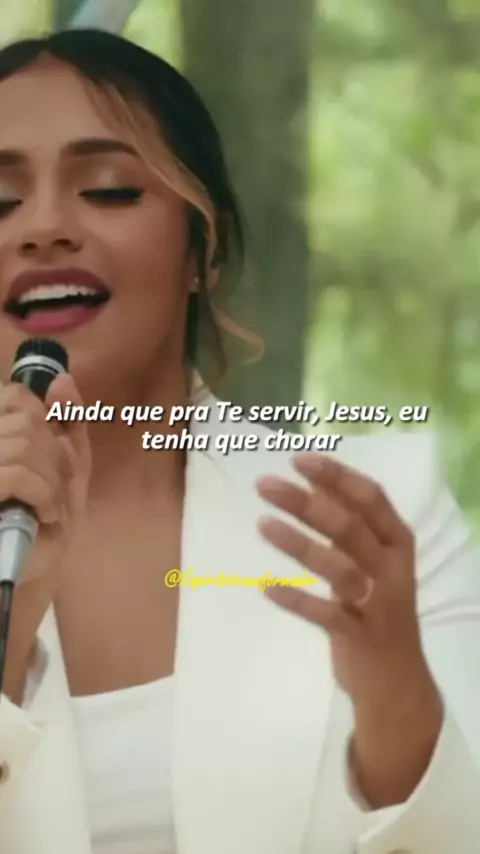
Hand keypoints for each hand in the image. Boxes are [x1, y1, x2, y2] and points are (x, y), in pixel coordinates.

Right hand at [0, 374, 90, 700]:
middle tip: (53, 493)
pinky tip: (44, 517)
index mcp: (0, 437)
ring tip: (49, 510)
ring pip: (23, 443)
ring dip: (51, 480)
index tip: (53, 455)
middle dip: (54, 458)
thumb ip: (67, 425)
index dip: (42, 421)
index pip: (15, 397)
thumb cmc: (44, 525)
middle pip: (26, 420)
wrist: (26, 578)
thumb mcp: (66, 472)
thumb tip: (63, 379)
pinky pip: (16, 473)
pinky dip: (42, 495)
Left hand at [256, 452, 442, 805]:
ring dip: (298, 544)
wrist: (398, 682)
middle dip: (305, 502)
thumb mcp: (371, 564)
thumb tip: (314, 485)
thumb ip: (348, 527)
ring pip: (339, 568)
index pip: (371, 498)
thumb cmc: (377, 610)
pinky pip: (326, 615)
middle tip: (263, 483)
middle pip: (349, 527)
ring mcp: (378, 605)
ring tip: (261, 524)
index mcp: (398, 543)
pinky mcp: (359, 637)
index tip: (298, 459)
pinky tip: (265, 586)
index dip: (336, 476)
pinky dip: (296, 600)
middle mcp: (393, 569)